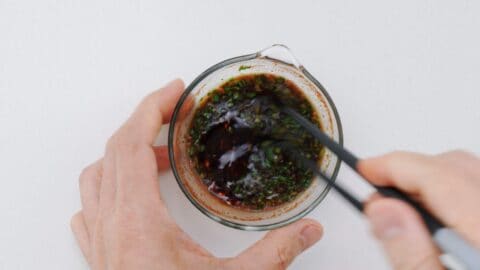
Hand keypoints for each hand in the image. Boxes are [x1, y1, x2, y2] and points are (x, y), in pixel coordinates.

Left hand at [70, 79, 322, 269]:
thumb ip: (277, 252)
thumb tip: (309, 230)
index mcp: (138, 223)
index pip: (132, 144)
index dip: (152, 108)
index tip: (175, 90)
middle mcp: (111, 225)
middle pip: (114, 150)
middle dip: (145, 120)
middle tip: (175, 111)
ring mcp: (99, 240)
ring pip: (98, 174)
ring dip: (126, 152)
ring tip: (161, 152)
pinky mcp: (99, 255)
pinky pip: (90, 205)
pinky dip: (107, 183)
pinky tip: (128, 189)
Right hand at [360, 151, 479, 268]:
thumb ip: (412, 255)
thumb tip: (383, 210)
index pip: (436, 174)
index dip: (393, 166)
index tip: (365, 170)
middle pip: (455, 167)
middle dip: (409, 173)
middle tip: (378, 195)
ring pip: (468, 175)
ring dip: (429, 184)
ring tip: (401, 213)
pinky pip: (477, 192)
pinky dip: (450, 197)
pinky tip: (434, 224)